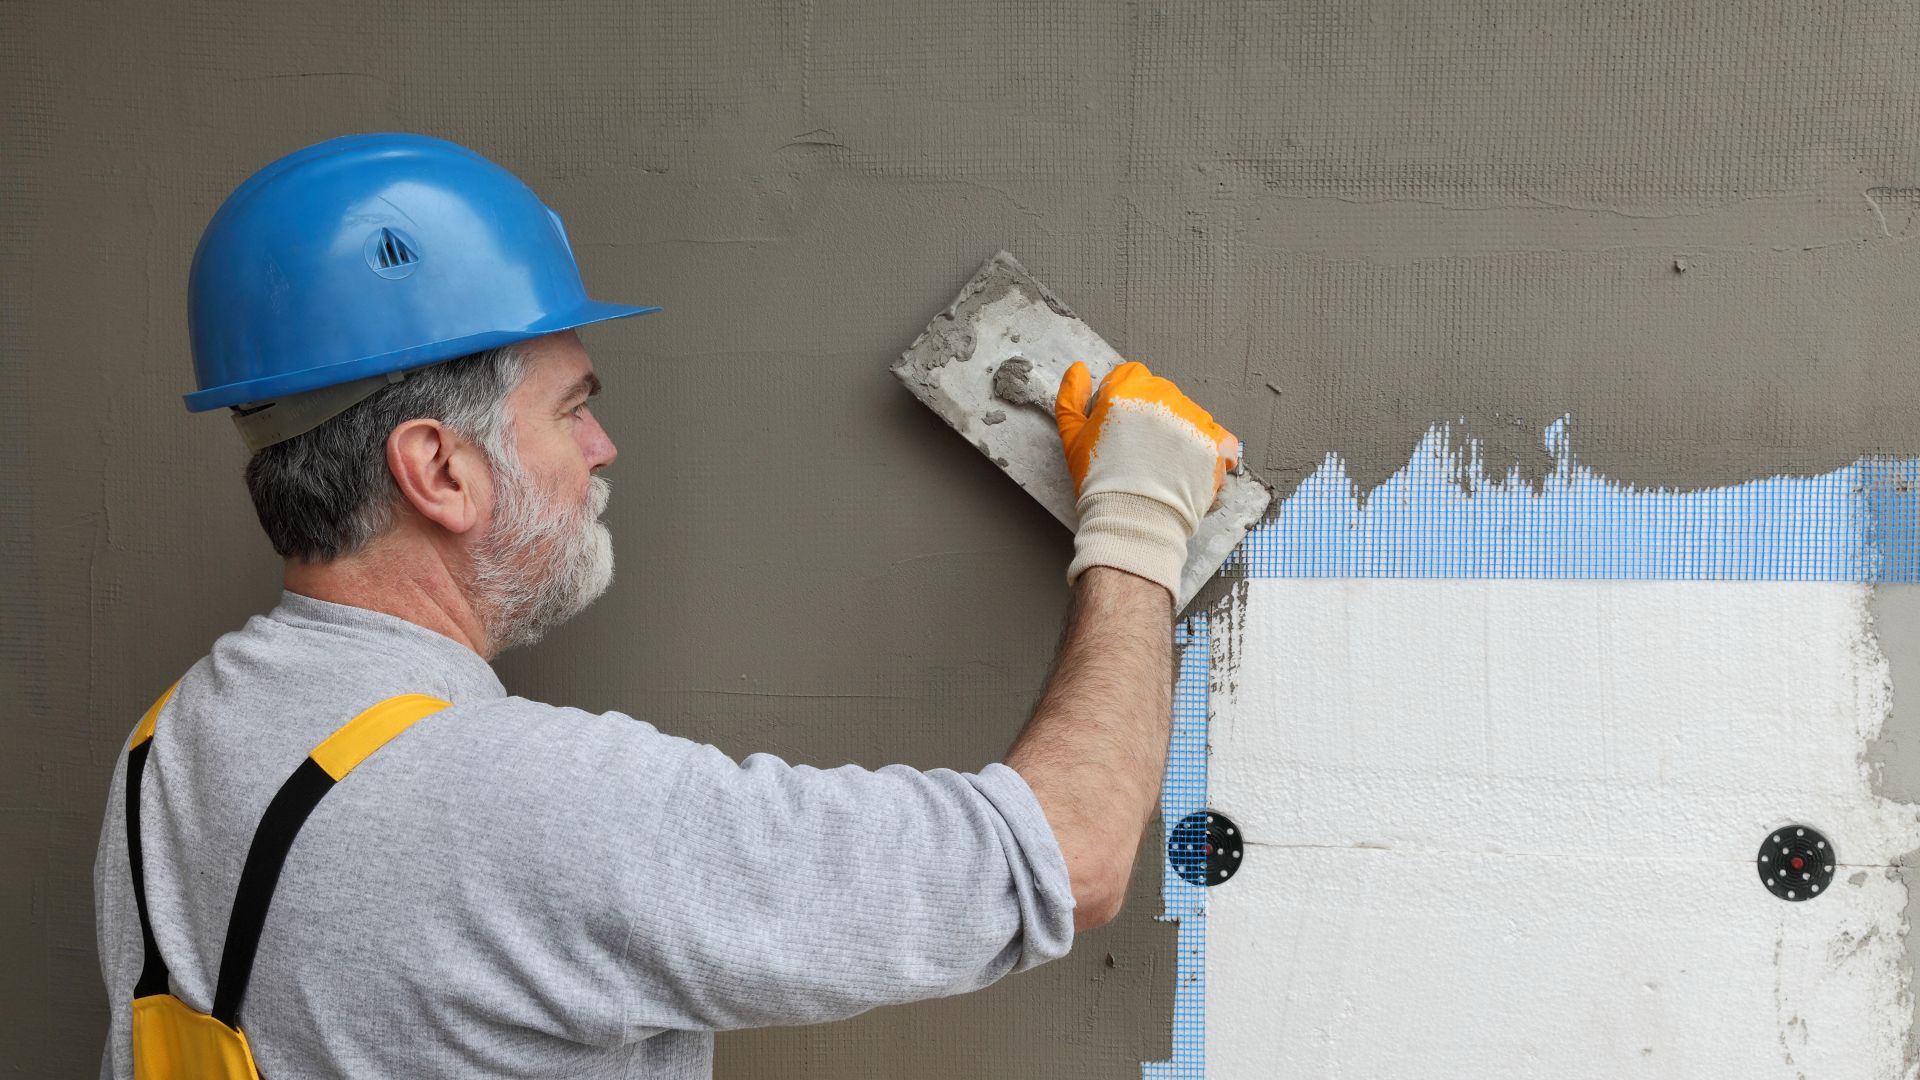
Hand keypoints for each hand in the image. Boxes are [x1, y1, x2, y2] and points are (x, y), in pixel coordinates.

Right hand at [1053, 361, 1238, 595]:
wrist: (1133, 521)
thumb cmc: (1100, 482)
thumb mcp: (1072, 438)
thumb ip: (1070, 398)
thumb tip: (1077, 369)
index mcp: (1127, 389)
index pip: (1131, 375)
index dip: (1124, 399)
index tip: (1122, 425)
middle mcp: (1163, 397)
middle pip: (1160, 392)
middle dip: (1151, 415)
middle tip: (1140, 449)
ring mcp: (1193, 418)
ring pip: (1187, 412)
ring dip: (1178, 430)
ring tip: (1162, 464)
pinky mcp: (1216, 442)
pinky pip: (1217, 435)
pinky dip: (1206, 449)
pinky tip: (1187, 468)